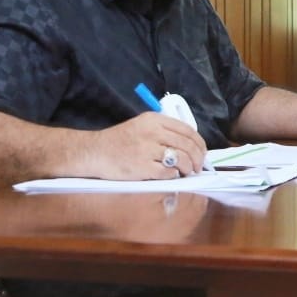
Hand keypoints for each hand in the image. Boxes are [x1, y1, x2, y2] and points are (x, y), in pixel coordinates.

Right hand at [86, 112, 208, 178]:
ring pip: (181, 159)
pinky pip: (168, 173)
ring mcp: (147, 150)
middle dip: (197, 158)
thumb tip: (189, 145)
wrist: (94, 151)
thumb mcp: (142, 126)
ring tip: (186, 172)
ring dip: (188, 168)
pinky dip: (174, 176)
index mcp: (154, 120)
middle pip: (187, 145)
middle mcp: (153, 132)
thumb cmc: (119, 140)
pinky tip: (171, 176)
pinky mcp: (142, 167)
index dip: (199, 143)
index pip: (187, 130)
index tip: (202, 152)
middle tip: (197, 166)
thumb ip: (164, 131)